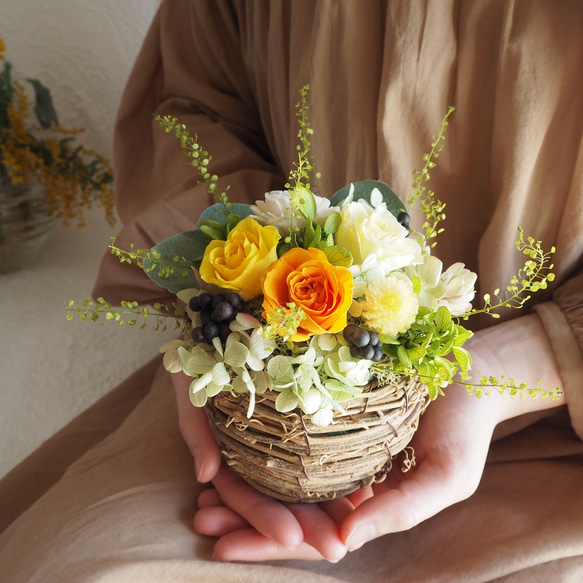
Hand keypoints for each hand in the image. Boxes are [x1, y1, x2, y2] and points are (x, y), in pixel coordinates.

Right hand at [172, 370, 349, 561]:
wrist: (225, 322)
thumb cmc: (202, 351)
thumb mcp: (192, 387)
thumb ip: (195, 430)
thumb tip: (205, 475)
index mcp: (229, 450)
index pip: (244, 494)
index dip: (263, 518)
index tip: (290, 537)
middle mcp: (257, 449)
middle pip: (281, 495)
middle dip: (306, 525)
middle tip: (336, 549)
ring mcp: (281, 435)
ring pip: (305, 479)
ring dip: (328, 507)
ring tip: (355, 533)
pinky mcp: (304, 413)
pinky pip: (324, 448)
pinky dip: (341, 472)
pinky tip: (365, 490)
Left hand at [176, 313, 564, 560]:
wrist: (468, 375)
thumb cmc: (463, 430)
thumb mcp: (444, 478)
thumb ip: (398, 512)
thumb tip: (343, 544)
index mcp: (366, 508)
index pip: (311, 536)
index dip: (267, 544)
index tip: (223, 548)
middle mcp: (345, 484)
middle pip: (287, 510)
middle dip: (242, 519)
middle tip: (200, 518)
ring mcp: (336, 452)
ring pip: (282, 478)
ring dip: (242, 486)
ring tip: (202, 494)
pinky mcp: (331, 418)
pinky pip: (289, 441)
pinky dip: (259, 450)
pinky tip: (228, 450)